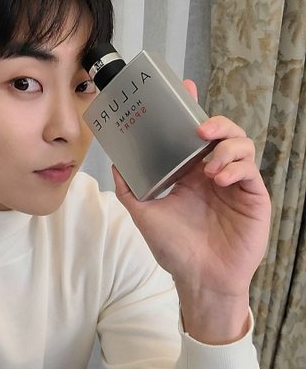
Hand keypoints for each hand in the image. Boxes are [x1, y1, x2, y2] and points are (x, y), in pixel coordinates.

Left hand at [112, 81, 270, 343]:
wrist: (200, 281)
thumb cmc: (175, 250)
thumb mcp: (145, 216)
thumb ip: (130, 190)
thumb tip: (115, 164)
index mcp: (190, 173)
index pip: (192, 134)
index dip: (190, 109)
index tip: (183, 88)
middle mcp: (213, 172)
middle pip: (221, 132)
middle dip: (213, 121)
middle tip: (199, 126)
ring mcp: (234, 183)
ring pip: (240, 144)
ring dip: (225, 146)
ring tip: (208, 164)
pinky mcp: (252, 196)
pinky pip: (250, 168)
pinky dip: (235, 166)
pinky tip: (219, 177)